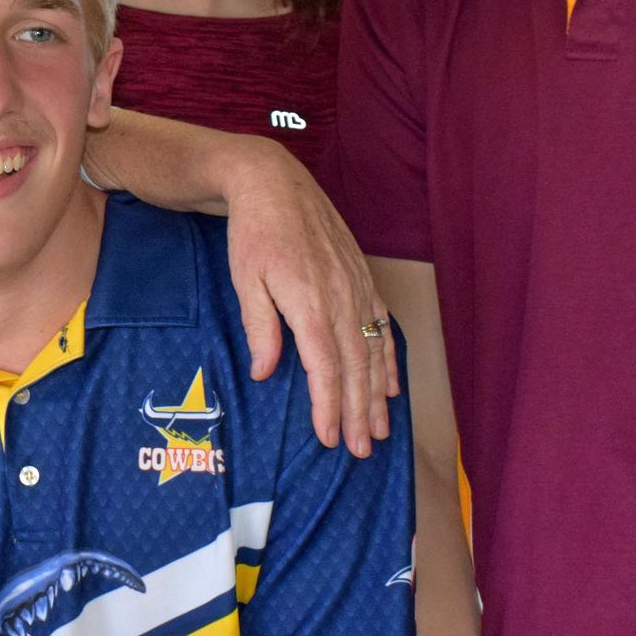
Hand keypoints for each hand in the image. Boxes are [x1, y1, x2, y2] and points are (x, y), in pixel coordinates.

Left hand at [219, 138, 397, 455]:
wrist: (275, 183)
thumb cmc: (253, 234)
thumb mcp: (245, 280)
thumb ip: (260, 328)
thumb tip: (265, 374)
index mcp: (310, 302)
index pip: (325, 368)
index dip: (329, 406)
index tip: (330, 438)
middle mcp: (342, 298)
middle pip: (356, 367)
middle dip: (359, 413)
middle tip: (361, 451)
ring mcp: (357, 288)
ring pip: (373, 351)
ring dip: (378, 395)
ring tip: (381, 431)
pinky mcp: (362, 279)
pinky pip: (381, 327)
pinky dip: (388, 360)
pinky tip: (390, 386)